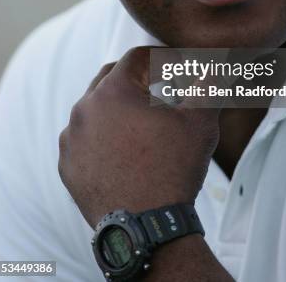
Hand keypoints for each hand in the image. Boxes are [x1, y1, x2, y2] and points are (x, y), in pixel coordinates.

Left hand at [58, 47, 219, 227]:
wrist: (147, 228)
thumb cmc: (173, 170)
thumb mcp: (200, 121)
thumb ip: (208, 83)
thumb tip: (218, 64)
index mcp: (114, 91)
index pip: (137, 57)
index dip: (161, 58)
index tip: (176, 68)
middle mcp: (84, 109)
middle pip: (111, 77)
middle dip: (137, 77)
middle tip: (161, 88)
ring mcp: (71, 138)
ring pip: (95, 107)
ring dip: (117, 106)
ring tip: (143, 122)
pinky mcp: (67, 164)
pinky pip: (83, 137)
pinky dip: (102, 134)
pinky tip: (124, 148)